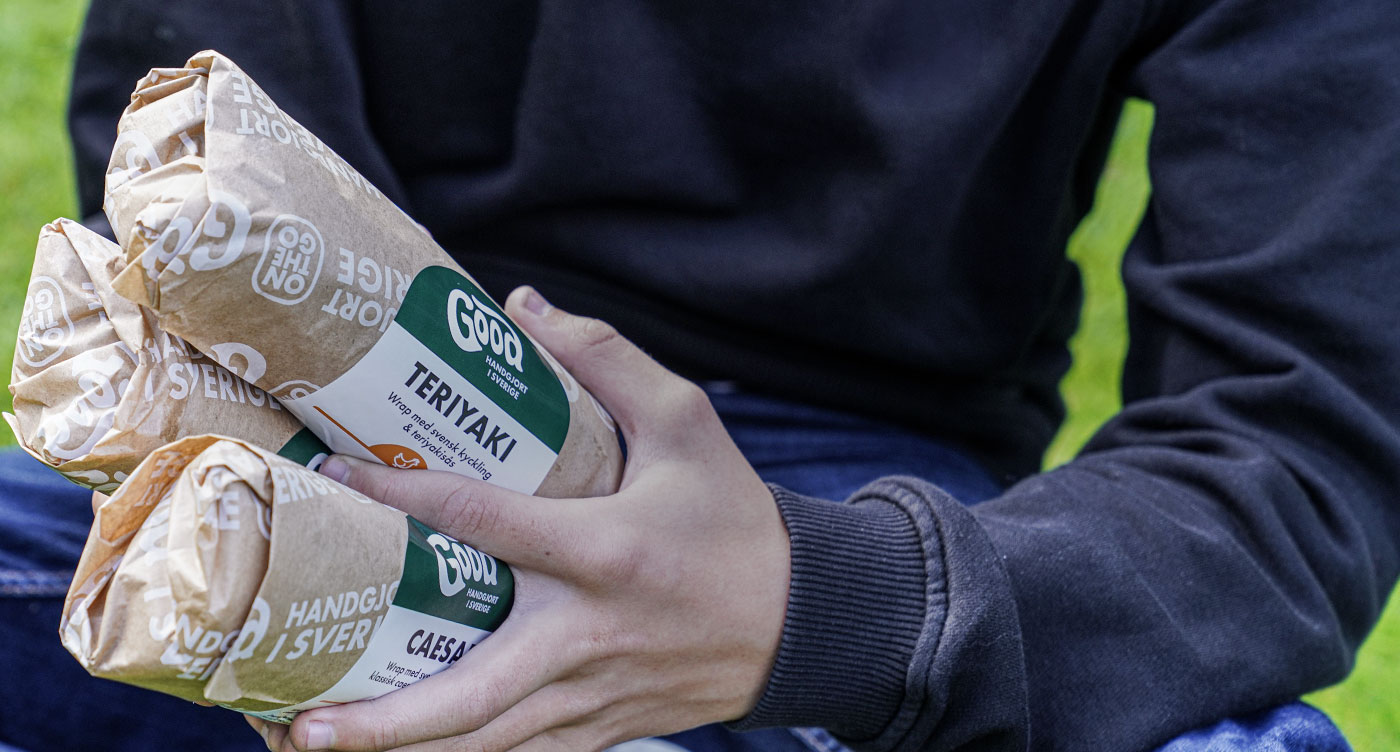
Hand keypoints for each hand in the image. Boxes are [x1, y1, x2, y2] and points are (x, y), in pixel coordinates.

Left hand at [252, 286, 790, 751]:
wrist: (803, 621)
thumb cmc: (736, 521)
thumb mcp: (688, 423)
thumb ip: (608, 358)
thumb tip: (524, 306)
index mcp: (604, 550)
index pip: (480, 521)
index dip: (399, 496)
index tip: (332, 475)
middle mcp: (587, 633)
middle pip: (470, 694)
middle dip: (384, 722)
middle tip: (300, 725)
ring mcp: (592, 693)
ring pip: (486, 740)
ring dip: (404, 751)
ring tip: (318, 748)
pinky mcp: (602, 725)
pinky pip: (521, 751)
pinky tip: (406, 749)